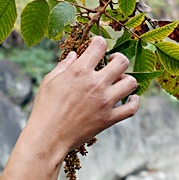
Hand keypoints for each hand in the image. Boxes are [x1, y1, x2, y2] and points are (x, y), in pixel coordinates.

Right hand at [28, 36, 137, 162]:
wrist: (48, 137)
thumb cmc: (45, 108)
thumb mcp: (49, 81)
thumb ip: (64, 66)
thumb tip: (74, 55)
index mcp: (79, 71)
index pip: (100, 45)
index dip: (99, 42)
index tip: (97, 47)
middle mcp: (95, 84)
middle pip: (122, 62)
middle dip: (118, 59)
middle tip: (112, 63)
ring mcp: (104, 102)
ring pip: (131, 82)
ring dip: (126, 79)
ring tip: (118, 82)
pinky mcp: (109, 119)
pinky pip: (131, 108)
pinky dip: (134, 102)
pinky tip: (130, 98)